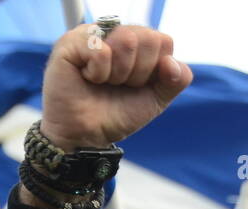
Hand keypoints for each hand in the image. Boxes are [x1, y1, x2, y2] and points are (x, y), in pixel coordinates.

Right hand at [40, 25, 191, 152]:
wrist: (85, 137)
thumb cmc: (115, 115)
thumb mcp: (155, 100)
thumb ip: (176, 80)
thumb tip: (171, 62)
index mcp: (136, 42)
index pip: (163, 41)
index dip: (153, 70)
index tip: (135, 85)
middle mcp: (115, 33)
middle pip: (148, 38)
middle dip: (138, 72)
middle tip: (117, 85)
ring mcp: (93, 35)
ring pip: (127, 40)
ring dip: (118, 74)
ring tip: (102, 82)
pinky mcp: (71, 42)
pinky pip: (101, 50)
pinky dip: (98, 73)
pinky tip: (87, 79)